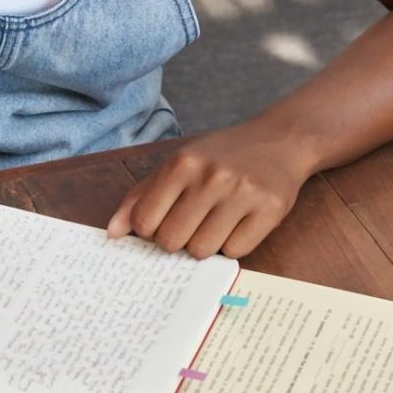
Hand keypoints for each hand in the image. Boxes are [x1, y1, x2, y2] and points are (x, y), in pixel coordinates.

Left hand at [104, 123, 310, 258]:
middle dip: (176, 240)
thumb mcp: (177, 164)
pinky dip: (231, 246)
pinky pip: (235, 252)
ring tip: (215, 222)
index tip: (162, 221)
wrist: (280, 140)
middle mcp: (211, 177)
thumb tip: (112, 234)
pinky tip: (237, 224)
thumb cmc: (220, 156)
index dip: (149, 230)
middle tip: (191, 223)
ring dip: (204, 244)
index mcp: (181, 163)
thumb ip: (140, 197)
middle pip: (171, 241)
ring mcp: (242, 194)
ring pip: (202, 251)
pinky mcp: (270, 210)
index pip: (144, 221)